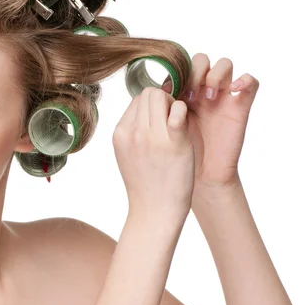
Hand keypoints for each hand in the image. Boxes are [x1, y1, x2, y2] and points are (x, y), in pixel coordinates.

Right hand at [113, 86, 194, 225]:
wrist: (155, 211)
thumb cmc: (145, 184)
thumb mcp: (126, 154)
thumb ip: (132, 132)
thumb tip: (143, 111)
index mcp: (120, 133)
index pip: (136, 100)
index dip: (151, 107)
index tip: (159, 123)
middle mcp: (133, 131)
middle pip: (149, 93)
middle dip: (163, 100)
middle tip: (171, 120)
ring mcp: (152, 136)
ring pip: (162, 96)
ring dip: (173, 104)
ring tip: (177, 125)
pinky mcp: (173, 142)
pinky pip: (178, 109)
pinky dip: (182, 111)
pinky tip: (183, 127)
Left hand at [162, 53, 258, 189]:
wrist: (199, 176)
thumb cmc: (178, 152)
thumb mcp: (165, 127)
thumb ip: (161, 107)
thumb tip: (151, 90)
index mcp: (182, 92)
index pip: (180, 66)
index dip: (175, 74)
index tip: (168, 93)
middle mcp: (202, 90)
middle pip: (201, 61)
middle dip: (194, 72)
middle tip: (189, 94)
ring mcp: (223, 96)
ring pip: (224, 65)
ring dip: (215, 75)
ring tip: (208, 96)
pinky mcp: (241, 106)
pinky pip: (251, 83)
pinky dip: (244, 80)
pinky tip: (234, 90)